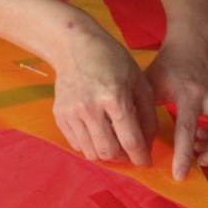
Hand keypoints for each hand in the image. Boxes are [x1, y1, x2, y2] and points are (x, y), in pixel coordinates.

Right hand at [52, 21, 157, 166]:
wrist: (75, 45)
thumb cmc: (112, 60)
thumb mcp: (139, 81)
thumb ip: (147, 114)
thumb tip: (148, 144)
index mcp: (115, 98)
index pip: (130, 141)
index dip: (141, 157)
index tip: (146, 162)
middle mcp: (90, 108)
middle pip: (109, 152)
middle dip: (123, 158)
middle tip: (129, 152)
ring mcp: (72, 112)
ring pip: (91, 152)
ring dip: (105, 153)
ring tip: (113, 141)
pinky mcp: (60, 115)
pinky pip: (76, 144)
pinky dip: (89, 144)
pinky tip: (97, 131)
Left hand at [146, 33, 207, 179]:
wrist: (195, 40)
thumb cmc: (170, 62)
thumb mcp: (152, 81)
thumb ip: (144, 108)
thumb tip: (136, 138)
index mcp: (190, 92)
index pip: (187, 128)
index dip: (184, 154)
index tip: (179, 175)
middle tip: (198, 161)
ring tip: (197, 148)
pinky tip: (201, 136)